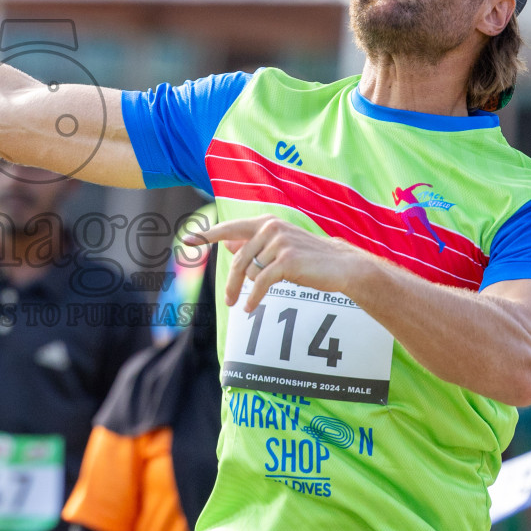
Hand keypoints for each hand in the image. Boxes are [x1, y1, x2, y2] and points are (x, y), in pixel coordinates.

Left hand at [184, 216, 372, 312]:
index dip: (208, 235)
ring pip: (250, 272)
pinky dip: (254, 298)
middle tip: (226, 301)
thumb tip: (229, 245)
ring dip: (247, 290)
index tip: (188, 240)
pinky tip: (250, 308)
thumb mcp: (280, 247)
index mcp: (267, 222)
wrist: (342, 266)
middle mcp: (271, 228)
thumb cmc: (309, 258)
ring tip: (242, 303)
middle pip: (238, 259)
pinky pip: (260, 283)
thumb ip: (255, 245)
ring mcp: (279, 242)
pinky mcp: (286, 260)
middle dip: (230, 282)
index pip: (231, 228)